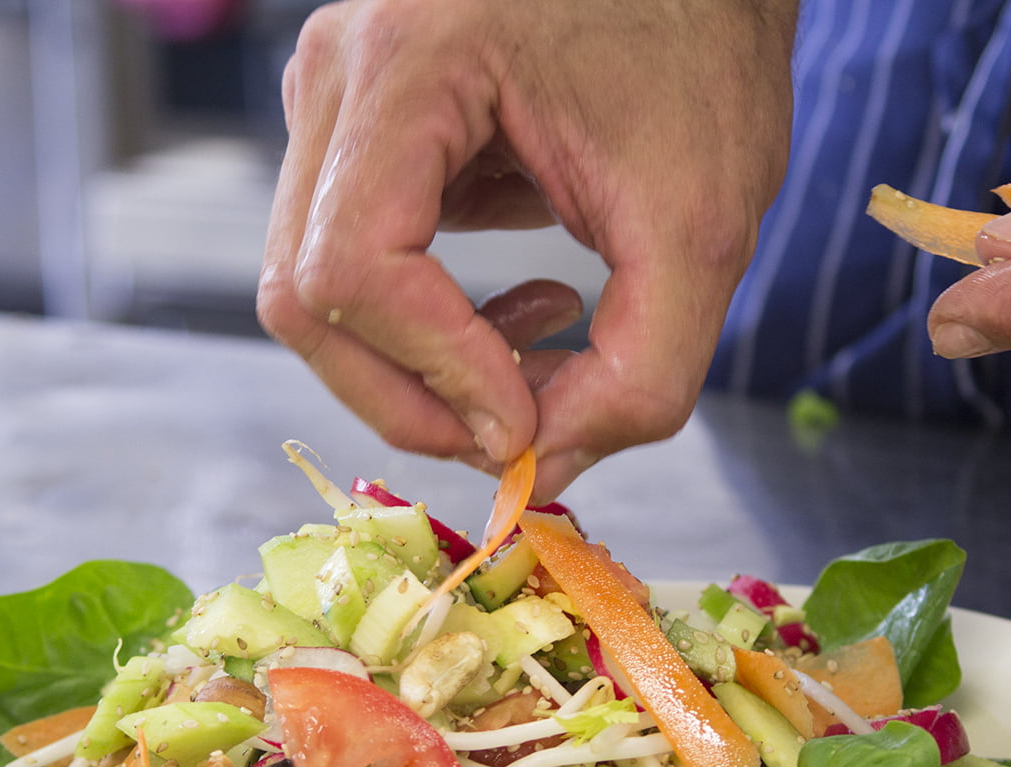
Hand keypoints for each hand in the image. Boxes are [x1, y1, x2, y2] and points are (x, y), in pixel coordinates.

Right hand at [256, 0, 796, 498]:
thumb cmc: (702, 49)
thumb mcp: (704, 225)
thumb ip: (640, 374)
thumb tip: (538, 472)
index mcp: (405, 62)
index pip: (351, 267)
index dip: (435, 371)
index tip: (524, 422)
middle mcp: (336, 75)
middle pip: (306, 298)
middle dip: (412, 397)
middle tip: (522, 429)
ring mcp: (334, 103)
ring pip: (315, 297)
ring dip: (422, 368)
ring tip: (545, 350)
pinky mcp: (360, 138)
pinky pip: (352, 272)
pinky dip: (430, 331)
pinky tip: (529, 312)